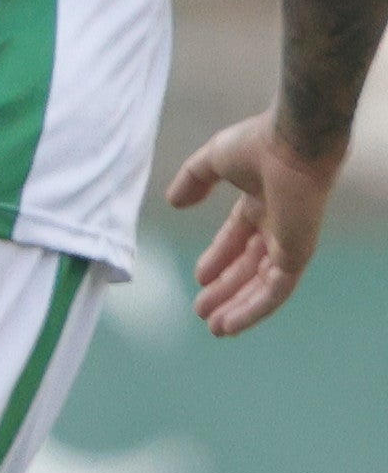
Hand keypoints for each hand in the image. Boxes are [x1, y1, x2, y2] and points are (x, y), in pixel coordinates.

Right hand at [166, 113, 340, 337]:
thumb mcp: (212, 160)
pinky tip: (231, 324)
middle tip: (202, 310)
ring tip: (215, 328)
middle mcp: (278, 225)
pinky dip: (255, 310)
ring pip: (263, 285)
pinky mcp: (297, 255)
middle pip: (250, 266)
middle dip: (227, 289)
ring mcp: (290, 243)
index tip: (199, 278)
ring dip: (239, 307)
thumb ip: (193, 180)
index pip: (239, 238)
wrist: (294, 144)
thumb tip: (175, 202)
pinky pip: (276, 291)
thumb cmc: (257, 144)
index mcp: (262, 202)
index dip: (219, 258)